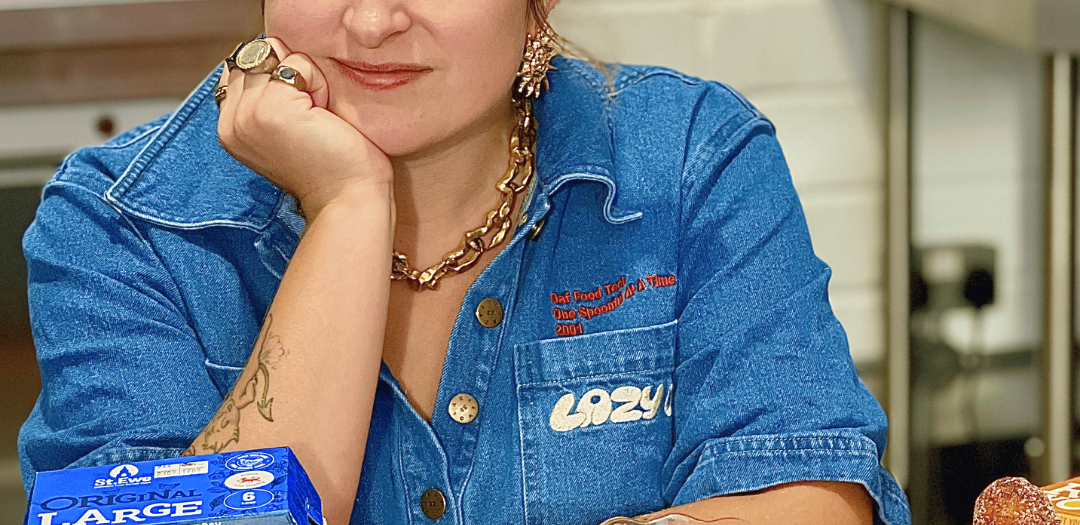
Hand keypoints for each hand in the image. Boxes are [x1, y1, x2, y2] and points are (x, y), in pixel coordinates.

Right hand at [217, 38, 393, 217]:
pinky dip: (319, 83)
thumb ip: (264, 97)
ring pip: (275, 57)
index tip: (297, 113)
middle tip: (309, 116)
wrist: (346, 198)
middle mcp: (231, 122)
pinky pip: (297, 65)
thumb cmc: (329, 164)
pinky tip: (324, 116)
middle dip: (288, 74)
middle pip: (255, 56)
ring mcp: (249, 114)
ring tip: (316, 117)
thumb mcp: (284, 129)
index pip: (239, 66)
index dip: (273, 75)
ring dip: (305, 78)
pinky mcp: (273, 108)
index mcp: (229, 128)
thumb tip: (270, 50)